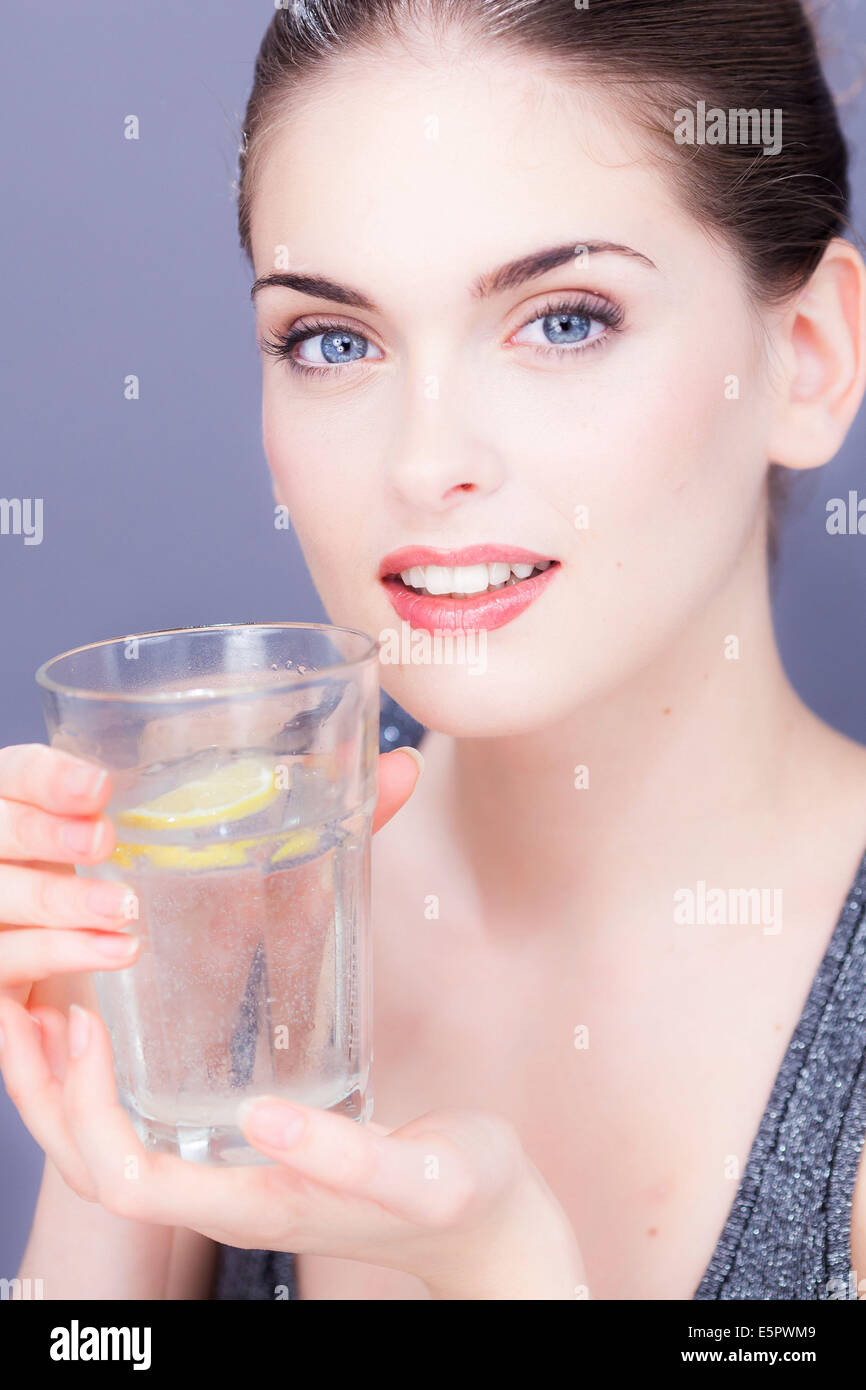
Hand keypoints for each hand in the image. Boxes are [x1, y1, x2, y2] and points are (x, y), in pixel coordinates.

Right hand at [0, 744, 137, 1015]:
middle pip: (1, 833)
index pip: (14, 775)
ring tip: (125, 907)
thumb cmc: (68, 886)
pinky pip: (15, 962)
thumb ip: (98, 816)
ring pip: (5, 900)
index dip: (50, 779)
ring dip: (66, 903)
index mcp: (5, 803)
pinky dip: (68, 953)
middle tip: (102, 841)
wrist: (40, 965)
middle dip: (47, 835)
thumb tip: (148, 769)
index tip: (99, 787)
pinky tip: (114, 953)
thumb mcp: (81, 841)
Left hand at [0, 998, 582, 1299]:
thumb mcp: (423, 1174)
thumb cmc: (463, 1195)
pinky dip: (113, 1082)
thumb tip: (262, 1117)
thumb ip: (348, 1155)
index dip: (84, 1109)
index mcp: (254, 1207)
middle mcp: (227, 1199)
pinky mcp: (249, 1154)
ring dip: (67, 1088)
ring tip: (52, 1005)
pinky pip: (150, 1128)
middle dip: (45, 1094)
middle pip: (95, 1168)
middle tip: (29, 1000)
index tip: (81, 1022)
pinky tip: (123, 1030)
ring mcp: (233, 1180)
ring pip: (113, 1151)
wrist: (490, 1224)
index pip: (122, 1178)